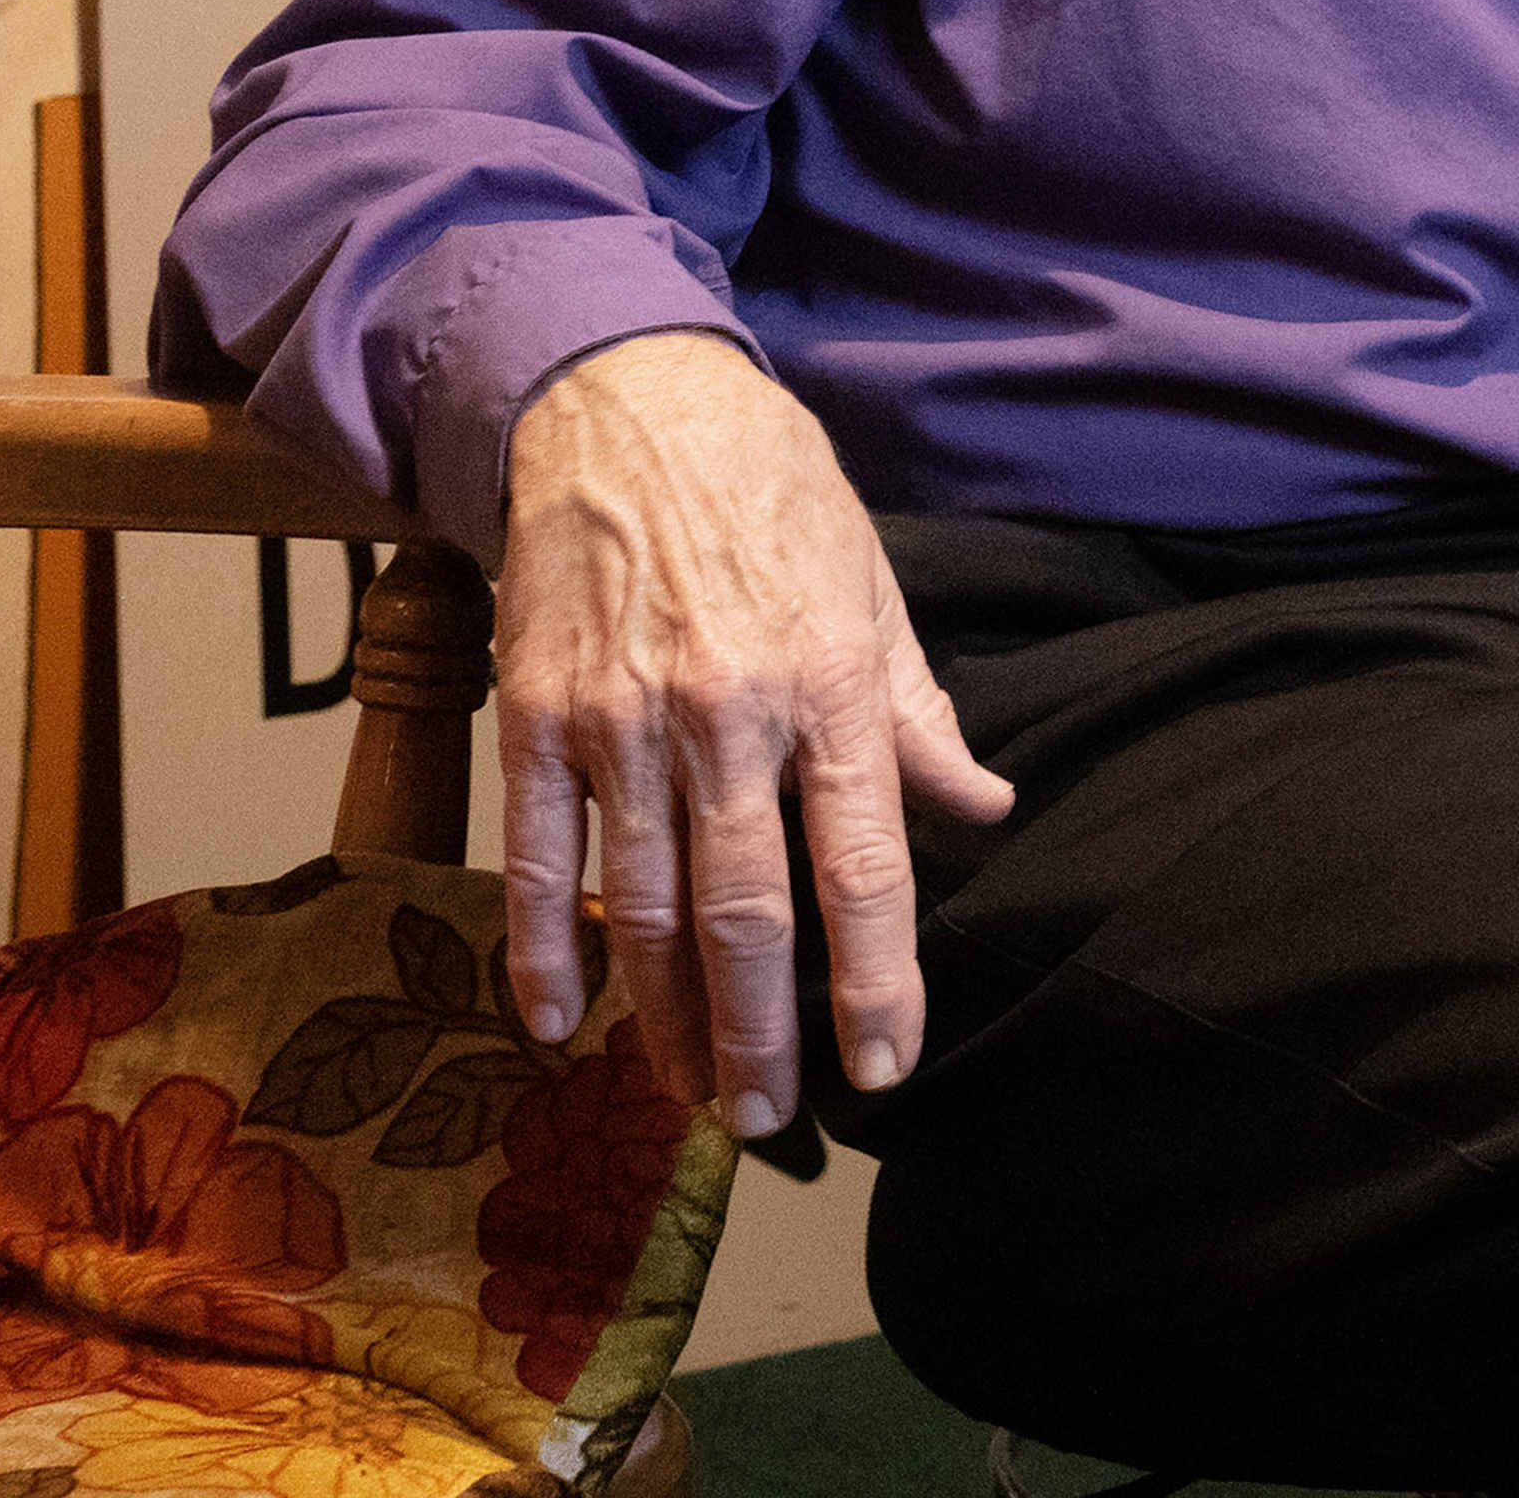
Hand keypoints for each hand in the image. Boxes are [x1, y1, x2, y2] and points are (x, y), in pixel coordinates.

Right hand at [494, 332, 1013, 1136]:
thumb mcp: (872, 587)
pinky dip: (543, 950)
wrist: (629, 400)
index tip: (883, 1068)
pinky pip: (535, 858)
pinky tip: (560, 1023)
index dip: (876, 978)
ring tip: (686, 1094)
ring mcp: (619, 718)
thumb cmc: (772, 495)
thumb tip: (984, 809)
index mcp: (830, 683)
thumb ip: (917, 716)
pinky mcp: (534, 713)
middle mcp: (726, 711)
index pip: (864, 864)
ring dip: (661, 1017)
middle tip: (769, 1119)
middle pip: (745, 912)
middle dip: (758, 1034)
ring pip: (643, 905)